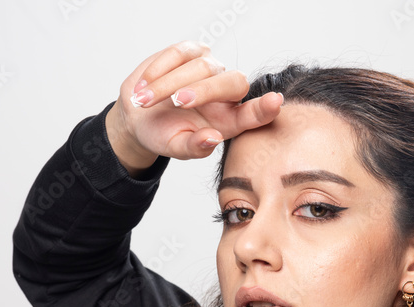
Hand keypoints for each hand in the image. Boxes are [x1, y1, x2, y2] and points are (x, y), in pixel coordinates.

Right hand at [105, 40, 283, 174]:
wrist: (139, 117)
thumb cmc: (164, 134)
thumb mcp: (176, 147)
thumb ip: (196, 147)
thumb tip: (212, 139)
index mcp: (231, 120)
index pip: (255, 113)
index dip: (265, 108)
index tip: (274, 101)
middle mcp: (227, 92)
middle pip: (233, 82)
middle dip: (206, 91)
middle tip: (179, 103)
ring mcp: (211, 68)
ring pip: (203, 68)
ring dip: (170, 84)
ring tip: (145, 101)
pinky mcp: (191, 51)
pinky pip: (181, 53)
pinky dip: (160, 69)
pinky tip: (144, 87)